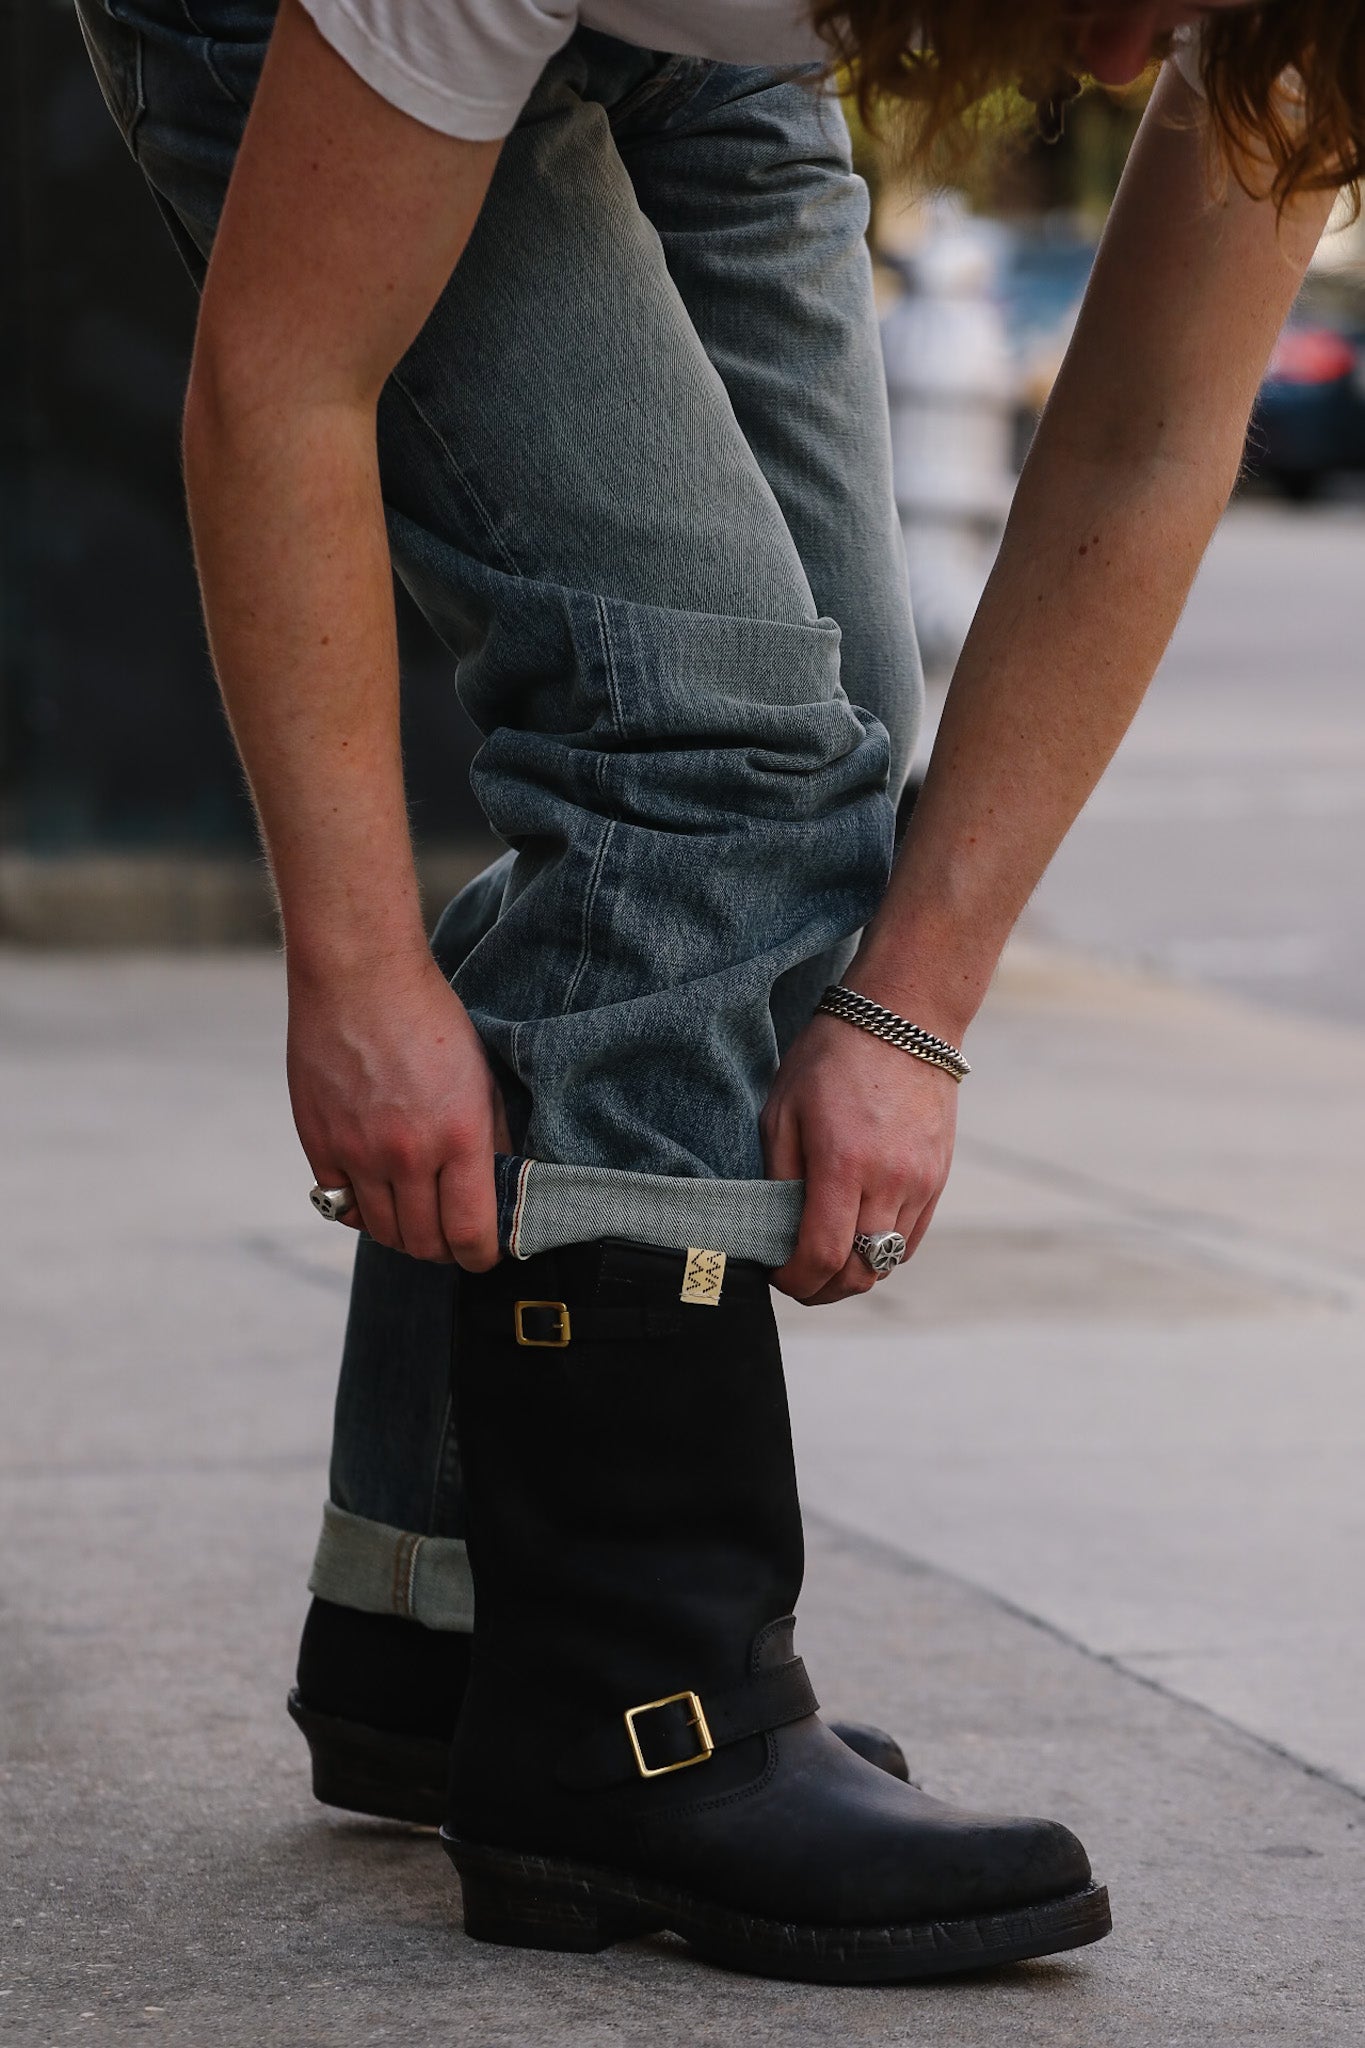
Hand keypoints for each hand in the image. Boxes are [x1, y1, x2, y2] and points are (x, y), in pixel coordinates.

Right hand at [287, 947, 510, 1266]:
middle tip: (453, 1237)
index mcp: (459, 1136)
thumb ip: (493, 1138)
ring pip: (382, 1232)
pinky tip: (379, 1195)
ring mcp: (357, 1152)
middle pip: (424, 1243)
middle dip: (445, 1251)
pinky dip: (363, 1212)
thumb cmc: (428, 1019)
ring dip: (404, 1235)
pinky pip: (341, 1206)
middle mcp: (407, 1153)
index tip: (486, 1254)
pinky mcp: (319, 1142)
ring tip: (417, 1217)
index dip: (482, 1256)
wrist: (360, 976)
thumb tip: (503, 1186)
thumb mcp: (481, 1076)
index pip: (471, 1233)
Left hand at [761, 1012, 958, 1304]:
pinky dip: (882, 1252)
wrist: (904, 1020)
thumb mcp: (782, 1110)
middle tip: (797, 1280)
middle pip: (861, 1272)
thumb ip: (778, 1177)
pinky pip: (910, 1240)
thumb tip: (775, 1232)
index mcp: (843, 1164)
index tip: (777, 1277)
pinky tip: (857, 1238)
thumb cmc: (831, 1060)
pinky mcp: (939, 1179)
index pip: (823, 1256)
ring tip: (825, 1260)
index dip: (795, 1282)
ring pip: (888, 1262)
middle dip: (823, 1289)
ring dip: (854, 1273)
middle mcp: (890, 1181)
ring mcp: (921, 1183)